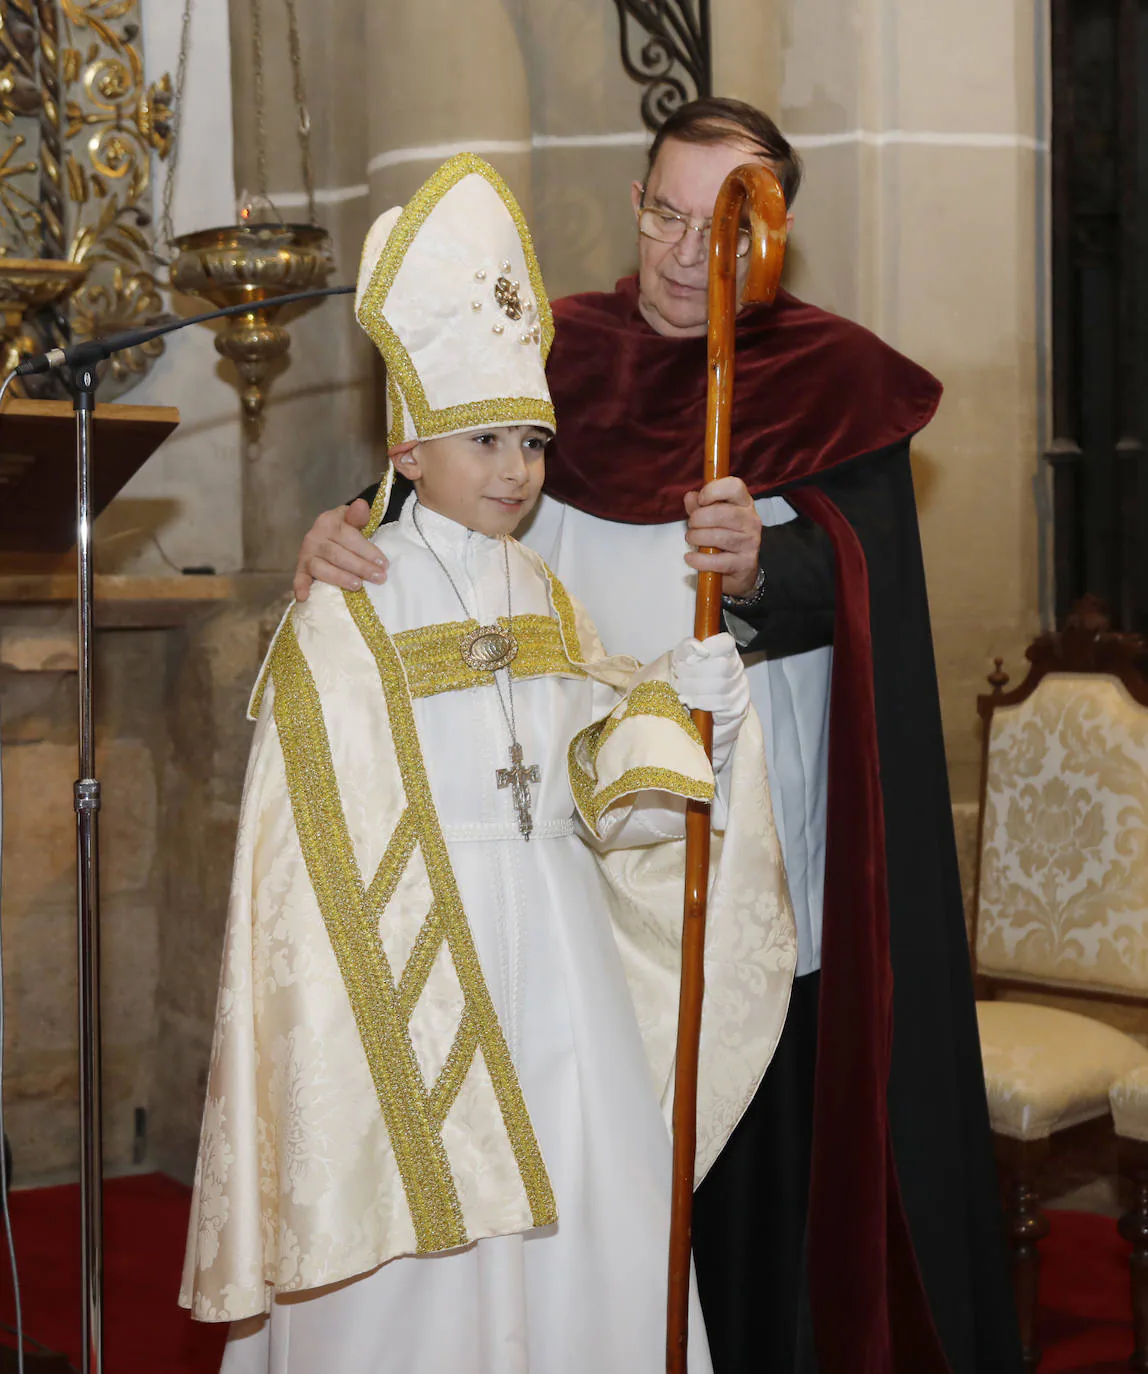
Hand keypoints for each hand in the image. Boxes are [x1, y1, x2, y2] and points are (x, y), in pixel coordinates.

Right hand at [293, 498, 387, 601]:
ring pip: (321, 567)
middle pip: (337, 554)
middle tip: (379, 578)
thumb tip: (362, 506)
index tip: (384, 564)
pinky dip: (300, 587)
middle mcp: (314, 537)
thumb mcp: (352, 521)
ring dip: (340, 578)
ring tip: (358, 586)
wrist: (325, 537)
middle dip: (360, 567)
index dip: (367, 550)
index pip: (349, 536)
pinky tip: (305, 597)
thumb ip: (357, 517)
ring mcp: (306, 554)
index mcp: (329, 522)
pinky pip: (299, 578)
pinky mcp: (300, 568)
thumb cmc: (344, 532)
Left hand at [671, 632, 749, 771]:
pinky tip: (689, 702)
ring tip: (680, 690)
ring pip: (720, 685)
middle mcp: (737, 668)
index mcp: (726, 652)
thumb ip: (688, 648)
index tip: (690, 659)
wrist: (696, 715)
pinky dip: (702, 702)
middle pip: (721, 666)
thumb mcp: (683, 660)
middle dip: (695, 672)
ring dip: (695, 688)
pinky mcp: (738, 708)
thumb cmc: (688, 682)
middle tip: (678, 676)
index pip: (726, 643)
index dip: (709, 648)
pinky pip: (721, 704)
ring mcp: (740, 688)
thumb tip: (698, 649)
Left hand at [683, 477, 761, 598]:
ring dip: (698, 538)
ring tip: (692, 539)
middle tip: (692, 524)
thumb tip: (690, 497)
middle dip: (699, 518)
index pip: (735, 487)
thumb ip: (699, 506)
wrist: (741, 569)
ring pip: (720, 537)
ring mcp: (750, 542)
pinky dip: (700, 559)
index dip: (713, 490)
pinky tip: (691, 557)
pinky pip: (718, 561)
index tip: (701, 500)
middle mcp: (751, 521)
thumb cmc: (724, 538)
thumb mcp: (711, 518)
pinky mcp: (745, 563)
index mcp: (744, 503)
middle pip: (723, 513)